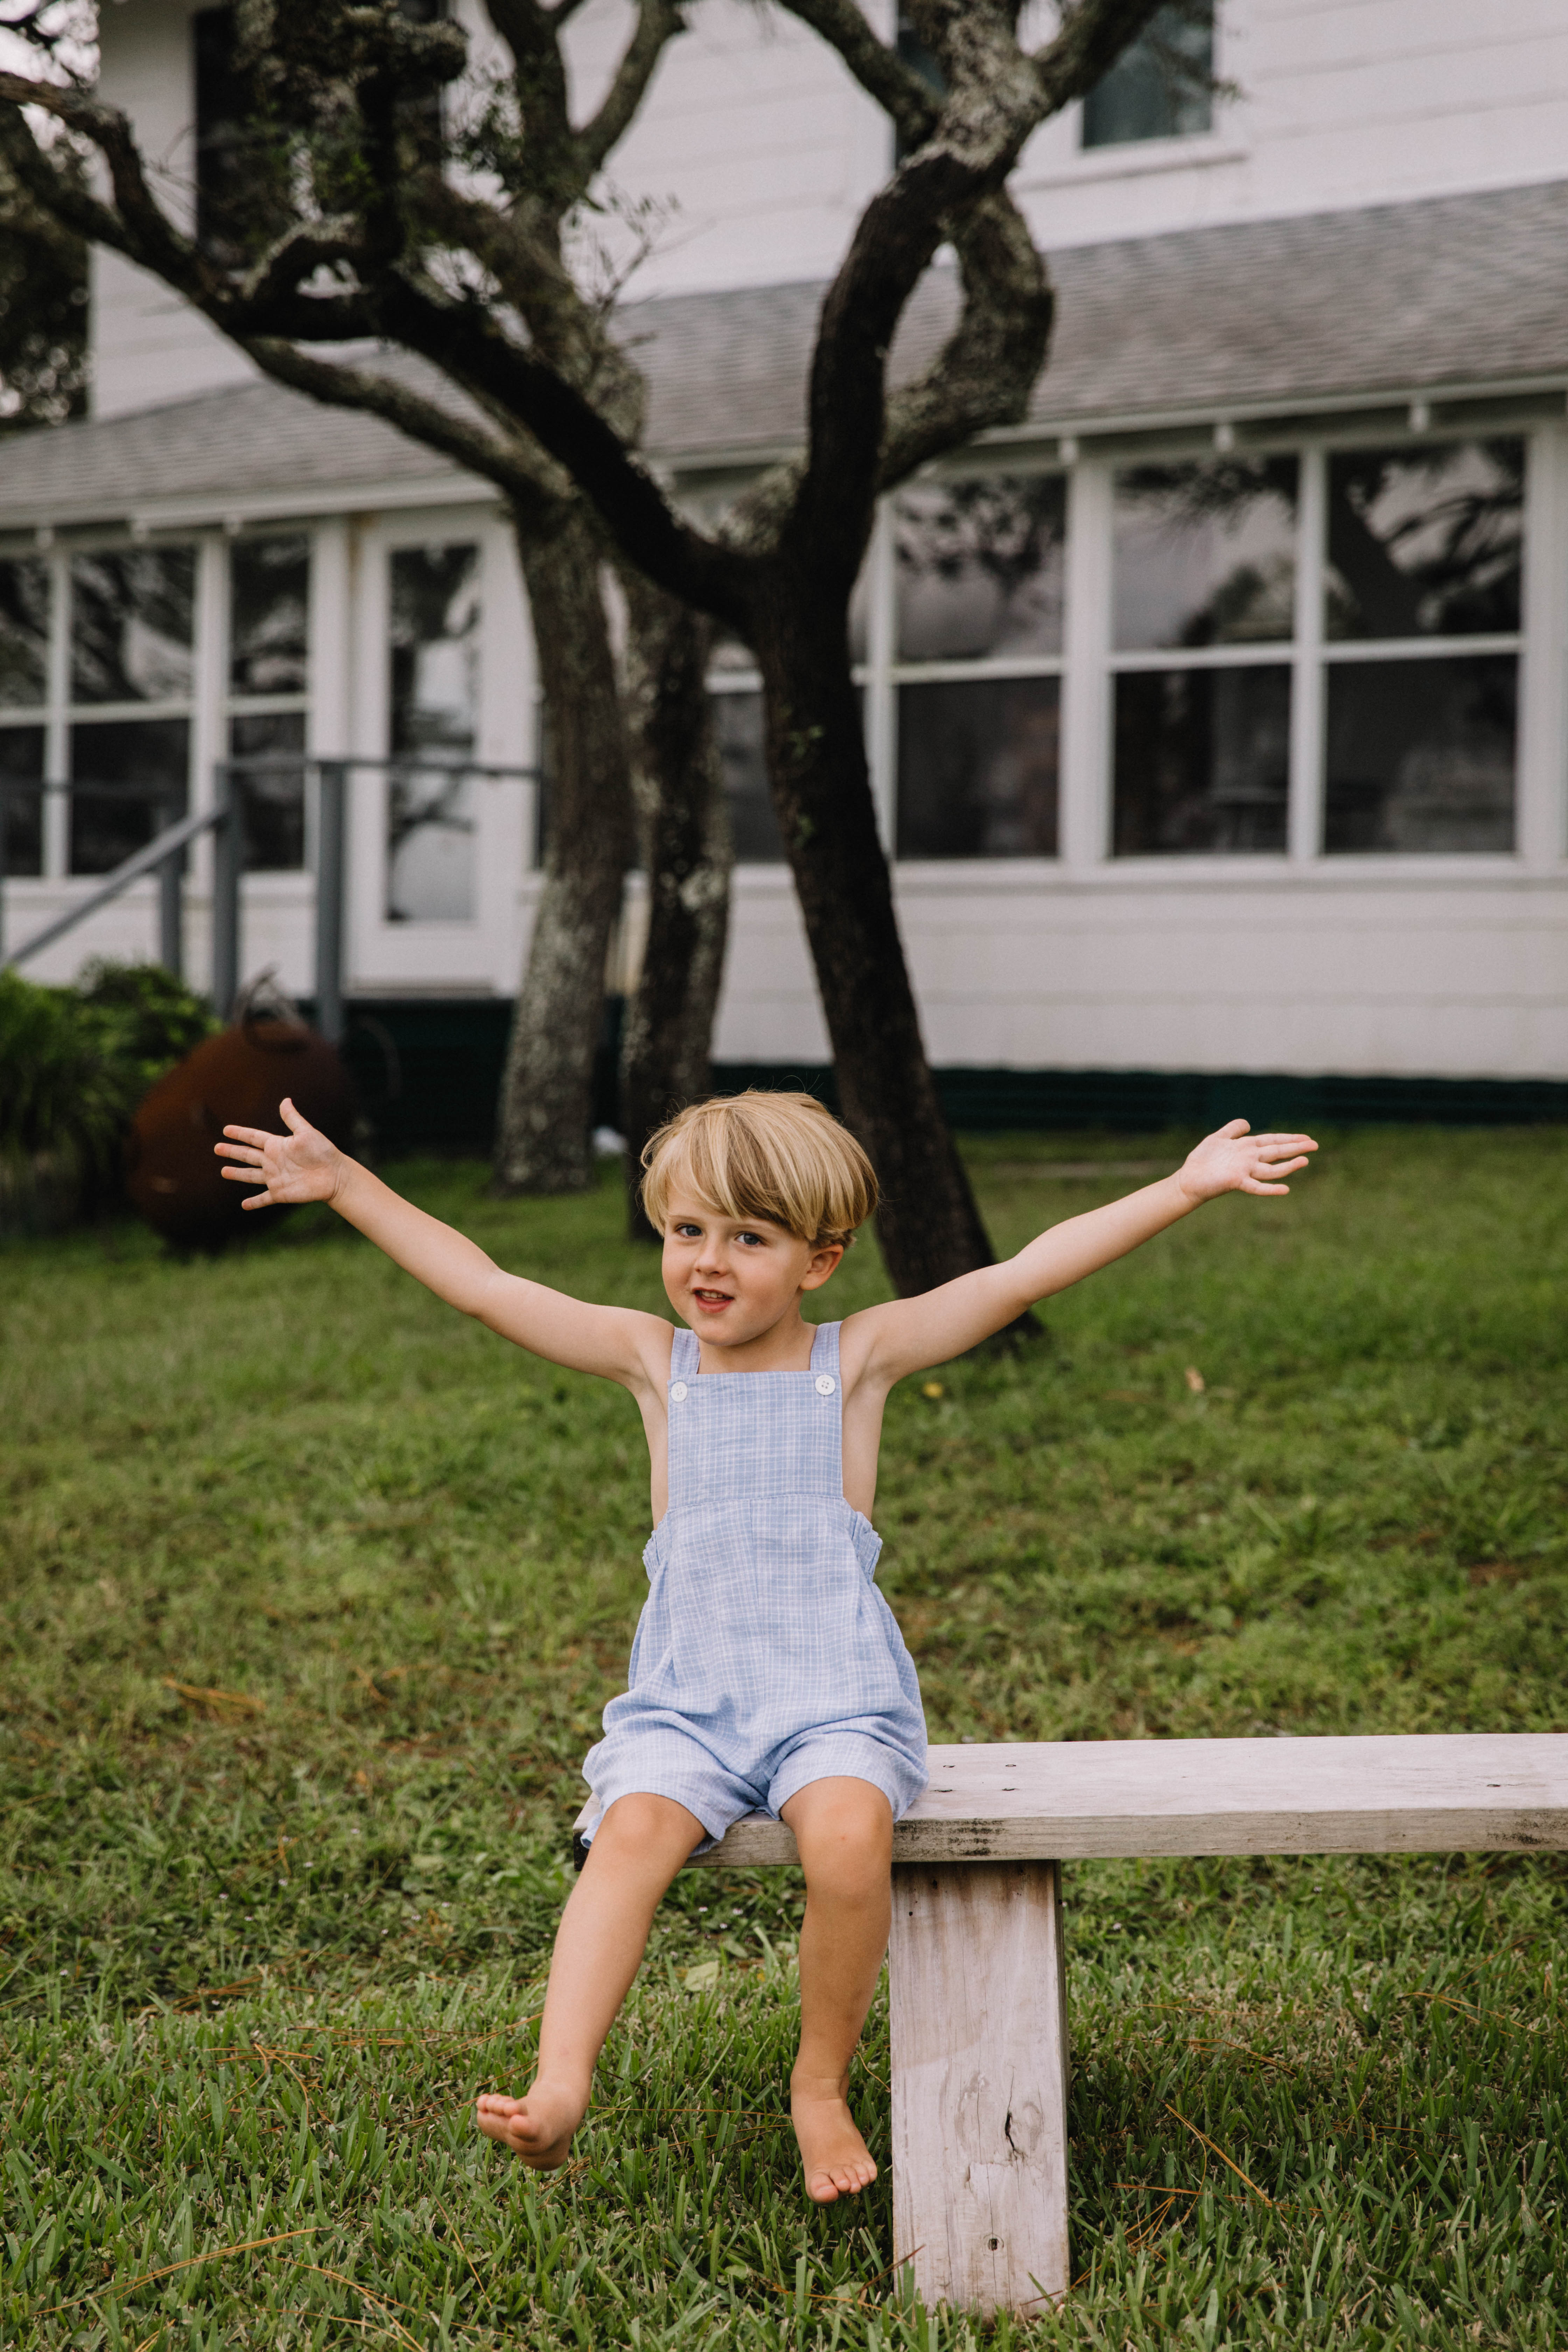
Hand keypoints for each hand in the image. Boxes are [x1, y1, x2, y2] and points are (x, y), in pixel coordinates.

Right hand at [215, 1097, 345, 1209]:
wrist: (334, 1175)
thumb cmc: (323, 1152)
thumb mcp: (306, 1132)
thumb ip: (293, 1118)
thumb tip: (285, 1100)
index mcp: (277, 1145)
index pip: (254, 1137)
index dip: (240, 1133)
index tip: (226, 1129)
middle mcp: (273, 1161)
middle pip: (247, 1155)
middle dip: (232, 1152)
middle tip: (217, 1148)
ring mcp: (275, 1178)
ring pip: (251, 1176)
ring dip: (237, 1174)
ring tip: (223, 1171)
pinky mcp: (280, 1193)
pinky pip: (264, 1199)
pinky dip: (254, 1203)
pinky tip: (244, 1205)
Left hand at [1176, 1118, 1316, 1203]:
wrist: (1188, 1179)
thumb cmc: (1202, 1160)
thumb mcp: (1218, 1138)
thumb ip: (1233, 1129)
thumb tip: (1247, 1123)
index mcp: (1247, 1147)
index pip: (1271, 1140)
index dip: (1288, 1138)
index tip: (1305, 1137)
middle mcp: (1249, 1159)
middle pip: (1276, 1151)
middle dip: (1295, 1148)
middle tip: (1315, 1144)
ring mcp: (1244, 1171)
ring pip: (1271, 1169)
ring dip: (1288, 1165)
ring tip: (1305, 1160)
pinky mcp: (1236, 1181)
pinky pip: (1256, 1187)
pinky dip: (1270, 1189)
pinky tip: (1286, 1189)